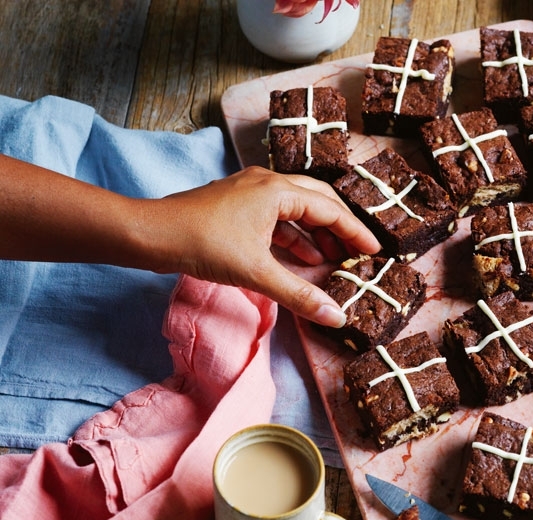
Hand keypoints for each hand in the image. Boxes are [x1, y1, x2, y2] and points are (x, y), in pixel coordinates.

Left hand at [145, 166, 379, 326]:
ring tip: (331, 260)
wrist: (150, 234)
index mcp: (278, 190)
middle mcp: (267, 182)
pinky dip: (293, 235)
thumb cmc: (202, 244)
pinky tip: (300, 258)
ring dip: (315, 233)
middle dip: (339, 227)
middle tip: (356, 252)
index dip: (355, 232)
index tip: (375, 250)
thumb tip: (336, 317)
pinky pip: (277, 216)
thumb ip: (300, 295)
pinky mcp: (237, 203)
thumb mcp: (257, 273)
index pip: (330, 210)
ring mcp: (250, 190)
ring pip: (296, 208)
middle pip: (318, 200)